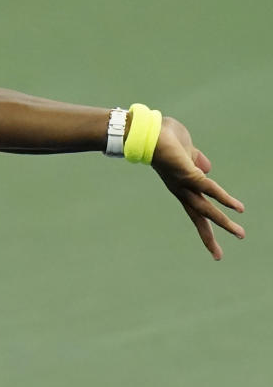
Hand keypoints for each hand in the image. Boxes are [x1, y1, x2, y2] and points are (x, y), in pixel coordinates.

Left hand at [151, 117, 244, 259]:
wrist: (146, 130)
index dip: (204, 226)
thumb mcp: (186, 151)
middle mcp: (181, 188)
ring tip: (240, 234)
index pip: (196, 210)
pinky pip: (209, 188)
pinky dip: (223, 198)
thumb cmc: (163, 138)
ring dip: (223, 222)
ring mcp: (183, 183)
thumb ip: (196, 161)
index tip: (212, 246)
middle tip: (218, 256)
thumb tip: (207, 169)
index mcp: (182, 185)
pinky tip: (238, 207)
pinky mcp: (186, 174)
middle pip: (197, 217)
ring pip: (205, 208)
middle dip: (209, 236)